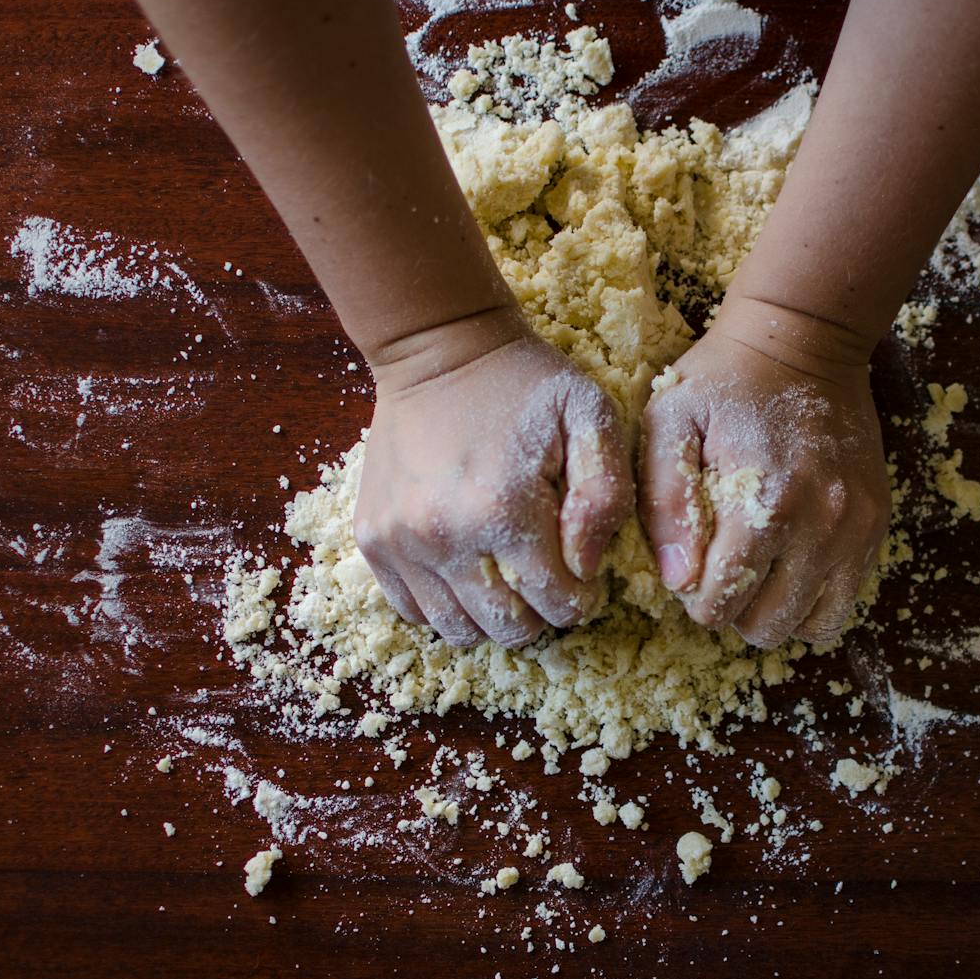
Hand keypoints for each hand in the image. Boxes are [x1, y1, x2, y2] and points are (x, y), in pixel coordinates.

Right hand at [356, 316, 633, 647]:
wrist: (439, 348)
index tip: (583, 574)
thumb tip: (586, 567)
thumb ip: (606, 495)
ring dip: (492, 618)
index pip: (557, 603)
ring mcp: (400, 542)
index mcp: (503, 509)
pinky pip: (412, 610)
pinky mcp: (373, 539)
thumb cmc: (524, 384)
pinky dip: (445, 606)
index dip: (581, 598)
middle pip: (507, 628)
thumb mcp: (591, 417)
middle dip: (539, 614)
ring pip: (457, 630)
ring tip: (508, 579)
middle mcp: (443, 535)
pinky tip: (467, 573)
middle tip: (547, 579)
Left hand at [638, 299, 890, 648]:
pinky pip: (846, 598)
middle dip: (734, 610)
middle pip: (768, 624)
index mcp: (765, 505)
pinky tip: (789, 564)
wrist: (806, 337)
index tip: (690, 567)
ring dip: (777, 612)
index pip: (721, 603)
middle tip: (721, 570)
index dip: (694, 597)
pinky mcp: (875, 523)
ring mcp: (855, 529)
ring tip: (757, 573)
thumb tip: (678, 579)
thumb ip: (665, 504)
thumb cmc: (725, 379)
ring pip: (814, 624)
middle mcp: (820, 526)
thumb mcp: (670, 422)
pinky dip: (813, 598)